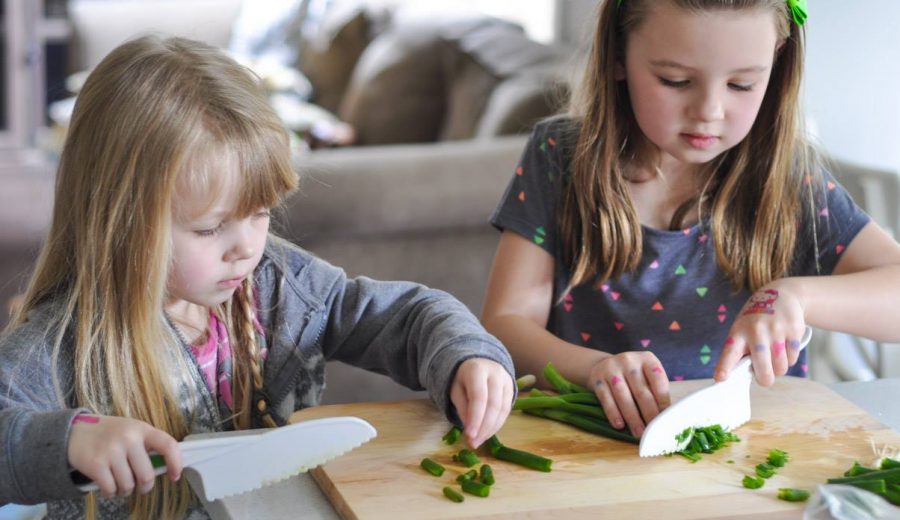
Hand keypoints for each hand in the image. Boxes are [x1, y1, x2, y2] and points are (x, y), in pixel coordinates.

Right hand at [67, 414, 181, 496]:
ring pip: (128, 485)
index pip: (168, 445)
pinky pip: (111, 489)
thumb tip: (166, 467)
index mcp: (142, 429)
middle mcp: (129, 438)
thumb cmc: (109, 434)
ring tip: (120, 484)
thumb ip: (147, 445)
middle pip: (146, 475)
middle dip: (144, 487)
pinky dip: (110, 492)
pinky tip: (107, 486)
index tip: (175, 476)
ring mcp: (111, 451)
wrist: (74, 432)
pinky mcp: (96, 464)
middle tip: (139, 487)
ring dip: (125, 490)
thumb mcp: (131, 430)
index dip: (176, 463)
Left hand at [449, 358, 513, 447]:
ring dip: (491, 429)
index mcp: (477, 370)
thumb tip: (470, 430)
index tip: (469, 436)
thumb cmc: (463, 379)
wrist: (479, 363)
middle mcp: (496, 373)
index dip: (475, 418)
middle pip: (493, 405)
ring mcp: (507, 380)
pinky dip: (497, 424)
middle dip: (484, 427)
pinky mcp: (512, 389)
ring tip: (479, 441)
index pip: (479, 397)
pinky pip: (507, 410)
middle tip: (473, 443)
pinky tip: (487, 433)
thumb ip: (462, 407)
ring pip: (502, 409)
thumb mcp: (455, 390)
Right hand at [589, 352, 669, 437]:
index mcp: (647, 359)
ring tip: (638, 433)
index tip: (665, 419)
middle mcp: (629, 361)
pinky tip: (619, 425)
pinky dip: (613, 413)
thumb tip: (664, 417)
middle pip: (641, 391)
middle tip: (653, 430)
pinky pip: (606, 399)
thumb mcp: (647, 376)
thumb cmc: (633, 377)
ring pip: (623, 396)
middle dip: (648, 413)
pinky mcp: (597, 379)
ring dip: (632, 418)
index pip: (658, 381)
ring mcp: (611, 368)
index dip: (663, 401)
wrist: (605, 365)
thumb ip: (656, 391)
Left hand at [714, 281, 806, 385]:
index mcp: (738, 333)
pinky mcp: (794, 330)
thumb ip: (741, 351)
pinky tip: (784, 345)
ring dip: (778, 367)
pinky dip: (789, 358)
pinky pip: (793, 359)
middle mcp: (756, 331)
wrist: (781, 295)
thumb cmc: (756, 320)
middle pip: (764, 370)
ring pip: (781, 368)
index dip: (725, 367)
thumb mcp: (742, 330)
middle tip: (765, 377)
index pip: (729, 353)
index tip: (720, 379)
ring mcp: (776, 330)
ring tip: (774, 354)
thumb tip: (741, 376)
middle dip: (765, 379)